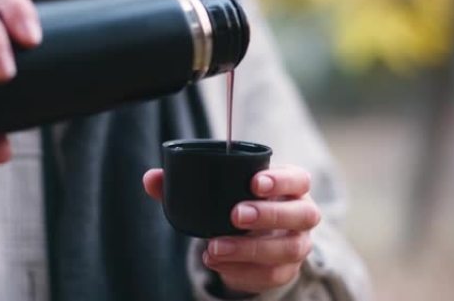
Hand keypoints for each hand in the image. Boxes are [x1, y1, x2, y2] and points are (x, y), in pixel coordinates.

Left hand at [143, 165, 320, 294]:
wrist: (252, 239)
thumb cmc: (237, 203)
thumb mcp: (218, 191)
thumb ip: (183, 183)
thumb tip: (151, 178)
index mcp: (290, 186)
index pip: (298, 178)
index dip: (281, 180)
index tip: (254, 182)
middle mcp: (302, 213)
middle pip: (301, 214)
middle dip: (268, 214)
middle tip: (235, 215)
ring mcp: (298, 244)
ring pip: (288, 249)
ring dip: (250, 249)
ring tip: (216, 246)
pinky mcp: (286, 270)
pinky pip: (271, 274)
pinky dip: (243, 270)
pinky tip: (218, 262)